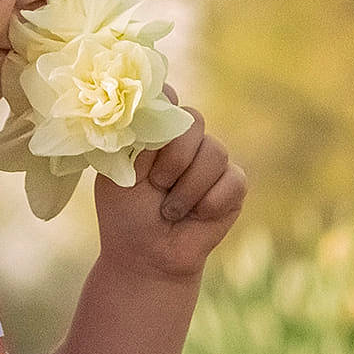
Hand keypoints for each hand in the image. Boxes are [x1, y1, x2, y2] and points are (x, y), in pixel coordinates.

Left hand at [91, 83, 245, 279]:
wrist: (147, 257)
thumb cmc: (127, 214)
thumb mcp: (120, 174)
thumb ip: (137, 140)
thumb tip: (159, 104)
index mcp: (156, 131)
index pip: (167, 97)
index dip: (164, 104)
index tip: (153, 122)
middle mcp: (187, 139)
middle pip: (194, 119)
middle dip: (173, 158)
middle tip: (157, 186)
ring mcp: (212, 160)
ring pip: (214, 151)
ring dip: (187, 189)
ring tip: (170, 210)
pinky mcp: (234, 185)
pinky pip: (232, 180)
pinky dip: (208, 203)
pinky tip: (196, 217)